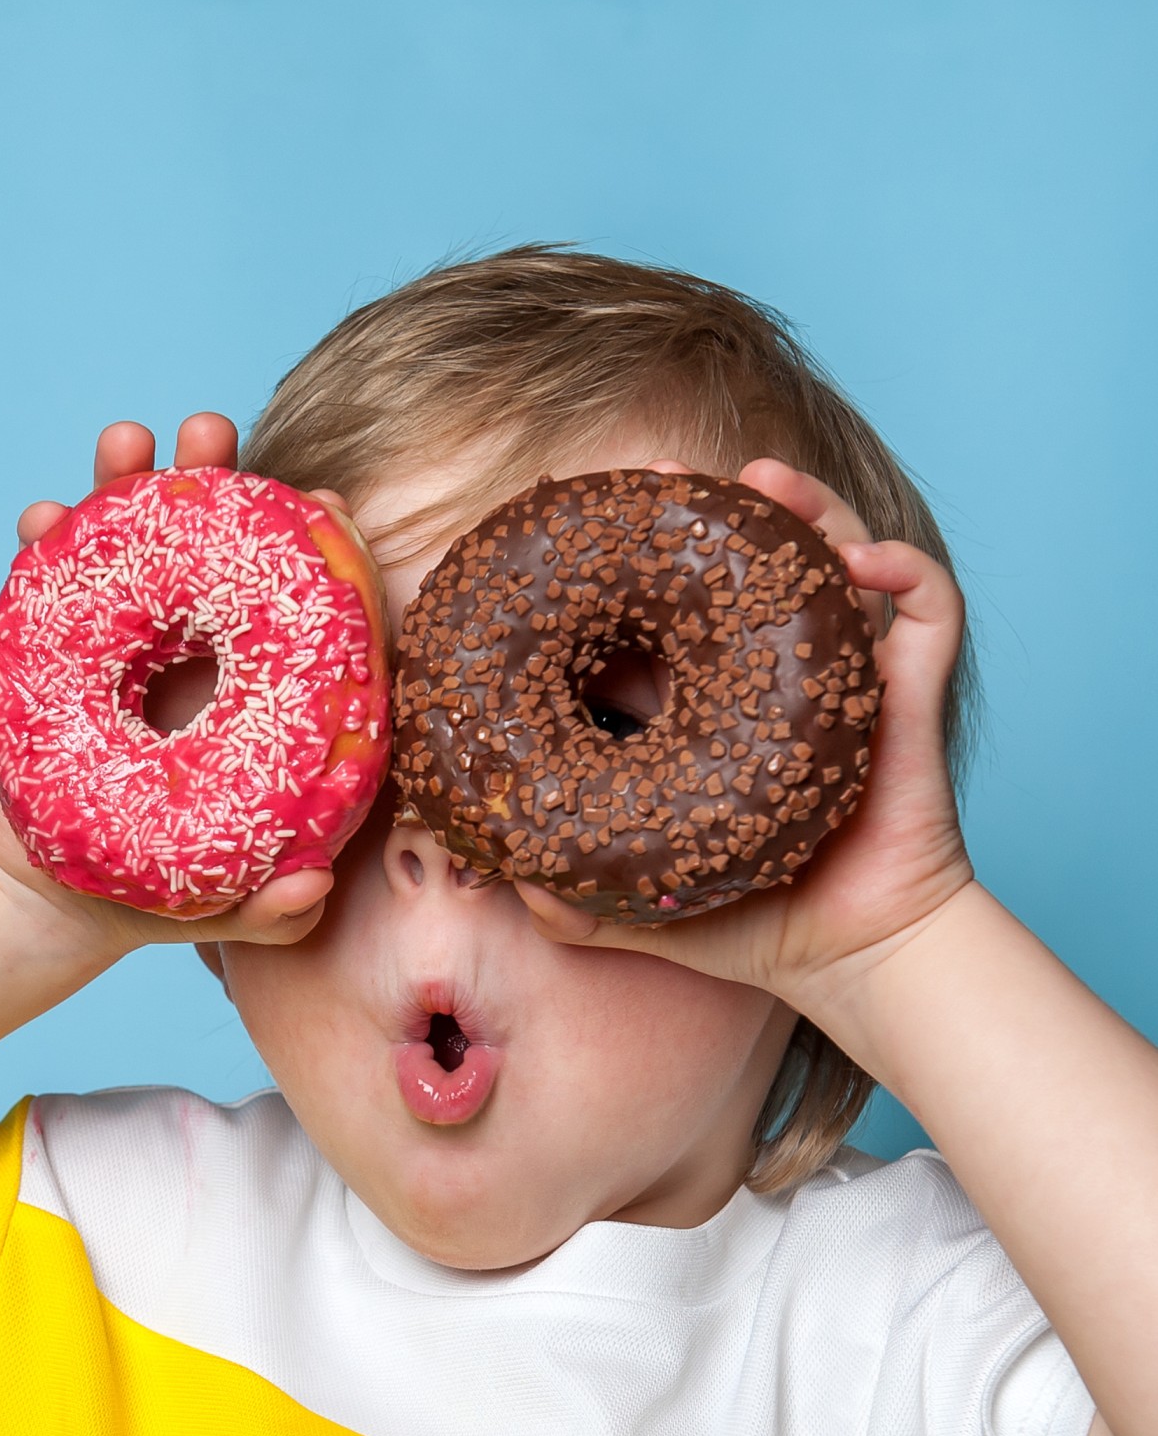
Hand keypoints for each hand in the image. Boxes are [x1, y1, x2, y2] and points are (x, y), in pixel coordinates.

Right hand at [0, 413, 335, 952]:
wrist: (58, 890)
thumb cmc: (162, 890)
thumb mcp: (219, 905)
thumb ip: (269, 912)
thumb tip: (310, 892)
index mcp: (261, 694)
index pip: (301, 610)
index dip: (317, 556)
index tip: (326, 508)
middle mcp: (203, 648)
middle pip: (218, 549)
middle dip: (216, 483)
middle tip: (209, 435)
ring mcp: (135, 638)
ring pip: (137, 543)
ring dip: (130, 482)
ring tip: (127, 444)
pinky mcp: (68, 642)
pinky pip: (57, 581)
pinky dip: (48, 540)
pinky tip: (41, 519)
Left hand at [516, 457, 974, 1017]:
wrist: (853, 961)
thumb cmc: (754, 930)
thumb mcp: (645, 910)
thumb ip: (577, 903)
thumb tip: (508, 883)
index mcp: (711, 708)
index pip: (669, 614)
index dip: (636, 565)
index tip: (597, 523)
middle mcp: (777, 677)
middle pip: (752, 562)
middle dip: (713, 507)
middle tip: (664, 475)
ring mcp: (847, 676)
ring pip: (835, 560)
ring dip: (806, 509)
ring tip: (765, 481)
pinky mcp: (911, 695)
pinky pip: (927, 613)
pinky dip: (904, 572)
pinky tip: (865, 562)